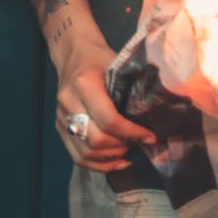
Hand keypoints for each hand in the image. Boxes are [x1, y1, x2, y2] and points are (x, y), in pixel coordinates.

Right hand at [56, 39, 156, 172]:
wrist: (73, 53)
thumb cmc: (99, 58)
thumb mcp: (118, 64)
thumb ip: (133, 87)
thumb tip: (158, 113)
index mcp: (84, 84)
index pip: (109, 120)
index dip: (132, 133)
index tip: (149, 136)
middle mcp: (69, 102)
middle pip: (95, 140)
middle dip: (121, 147)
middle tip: (139, 143)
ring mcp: (61, 117)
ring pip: (85, 152)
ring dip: (110, 158)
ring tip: (128, 151)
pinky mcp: (59, 127)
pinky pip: (76, 155)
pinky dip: (97, 164)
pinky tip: (115, 161)